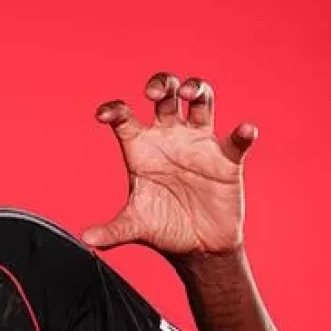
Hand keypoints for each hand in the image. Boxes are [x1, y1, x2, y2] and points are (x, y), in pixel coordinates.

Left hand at [80, 72, 256, 258]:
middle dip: (160, 85)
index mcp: (141, 148)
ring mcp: (199, 143)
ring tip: (189, 93)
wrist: (197, 246)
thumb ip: (112, 230)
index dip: (114, 110)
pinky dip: (242, 134)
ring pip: (201, 100)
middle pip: (165, 96)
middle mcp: (169, 137)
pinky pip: (237, 140)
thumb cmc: (163, 227)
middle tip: (153, 94)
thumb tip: (87, 239)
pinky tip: (244, 131)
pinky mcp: (227, 158)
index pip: (124, 118)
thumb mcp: (135, 226)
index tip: (104, 115)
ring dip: (196, 89)